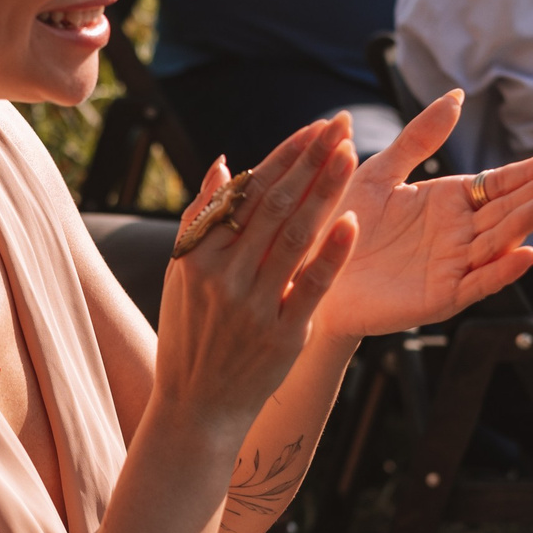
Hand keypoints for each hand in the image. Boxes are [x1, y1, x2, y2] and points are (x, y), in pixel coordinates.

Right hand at [153, 117, 359, 440]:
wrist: (197, 406)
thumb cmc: (191, 334)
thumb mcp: (181, 275)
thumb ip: (201, 219)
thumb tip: (226, 163)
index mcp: (199, 254)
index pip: (248, 191)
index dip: (285, 156)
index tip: (314, 128)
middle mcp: (224, 274)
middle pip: (274, 205)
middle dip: (310, 161)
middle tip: (340, 125)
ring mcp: (254, 304)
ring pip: (294, 236)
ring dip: (324, 192)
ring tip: (349, 154)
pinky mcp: (283, 334)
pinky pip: (311, 287)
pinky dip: (331, 253)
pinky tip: (352, 221)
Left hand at [309, 93, 532, 340]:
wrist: (310, 272)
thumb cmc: (342, 223)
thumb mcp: (381, 171)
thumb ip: (420, 137)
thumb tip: (456, 95)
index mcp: (448, 201)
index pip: (501, 183)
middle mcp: (458, 233)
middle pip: (510, 210)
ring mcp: (452, 265)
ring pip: (498, 242)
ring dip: (526, 224)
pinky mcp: (439, 297)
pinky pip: (478, 282)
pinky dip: (503, 270)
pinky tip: (528, 254)